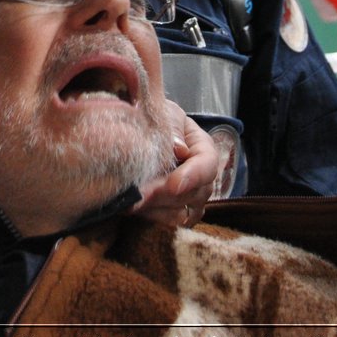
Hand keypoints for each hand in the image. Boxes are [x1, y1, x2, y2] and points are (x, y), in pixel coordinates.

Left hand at [132, 102, 216, 227]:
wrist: (146, 133)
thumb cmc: (158, 120)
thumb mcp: (165, 114)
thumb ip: (171, 127)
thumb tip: (179, 149)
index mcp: (204, 148)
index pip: (207, 165)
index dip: (191, 177)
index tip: (172, 185)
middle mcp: (204, 177)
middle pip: (193, 193)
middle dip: (163, 195)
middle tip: (137, 194)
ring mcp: (193, 197)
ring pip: (182, 212)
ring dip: (155, 208)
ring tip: (129, 201)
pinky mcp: (178, 211)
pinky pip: (172, 222)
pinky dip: (153, 217)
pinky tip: (132, 207)